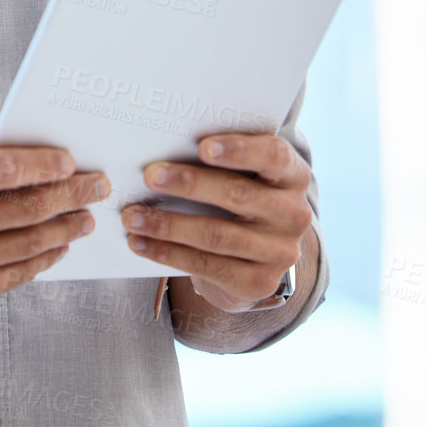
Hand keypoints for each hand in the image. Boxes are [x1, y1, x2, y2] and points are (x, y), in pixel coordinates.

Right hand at [0, 106, 110, 319]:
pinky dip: (46, 257)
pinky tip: (59, 244)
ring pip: (30, 243)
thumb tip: (18, 118)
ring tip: (85, 216)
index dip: (44, 165)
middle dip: (71, 195)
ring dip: (67, 227)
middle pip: (27, 208)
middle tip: (96, 186)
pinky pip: (19, 274)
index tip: (70, 161)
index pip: (4, 169)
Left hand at [121, 132, 311, 313]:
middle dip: (189, 183)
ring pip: (216, 234)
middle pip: (238, 194)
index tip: (202, 146)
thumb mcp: (243, 174)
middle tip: (150, 175)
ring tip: (132, 216)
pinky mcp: (258, 282)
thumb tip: (164, 143)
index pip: (274, 156)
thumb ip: (219, 158)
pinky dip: (167, 253)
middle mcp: (293, 214)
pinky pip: (206, 265)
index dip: (239, 150)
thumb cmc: (238, 198)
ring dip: (167, 224)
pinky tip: (140, 243)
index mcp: (293, 176)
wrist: (254, 258)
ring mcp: (279, 252)